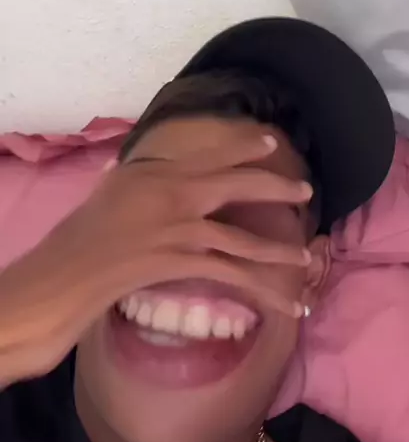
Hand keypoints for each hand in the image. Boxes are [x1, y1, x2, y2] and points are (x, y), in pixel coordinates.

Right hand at [0, 127, 311, 385]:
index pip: (212, 153)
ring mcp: (183, 230)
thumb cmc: (85, 230)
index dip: (244, 146)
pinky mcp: (184, 263)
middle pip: (239, 185)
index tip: (270, 140)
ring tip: (306, 255)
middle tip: (305, 190)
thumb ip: (138, 175)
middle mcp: (177, 194)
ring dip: (279, 250)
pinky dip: (265, 291)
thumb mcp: (113, 188)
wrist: (69, 270)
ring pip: (244, 238)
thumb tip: (143, 169)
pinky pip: (234, 277)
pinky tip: (288, 301)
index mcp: (160, 172)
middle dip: (277, 186)